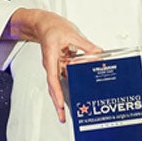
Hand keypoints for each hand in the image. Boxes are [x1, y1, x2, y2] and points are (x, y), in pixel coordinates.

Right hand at [5, 8, 102, 122]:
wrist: (43, 23)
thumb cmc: (52, 27)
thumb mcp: (72, 34)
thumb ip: (86, 46)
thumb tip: (98, 54)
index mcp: (51, 59)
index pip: (53, 79)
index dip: (56, 93)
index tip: (59, 105)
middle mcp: (52, 65)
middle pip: (54, 87)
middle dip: (58, 103)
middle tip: (63, 117)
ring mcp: (55, 65)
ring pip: (60, 83)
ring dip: (64, 95)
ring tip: (71, 108)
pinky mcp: (60, 64)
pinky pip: (66, 75)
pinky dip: (72, 81)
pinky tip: (80, 86)